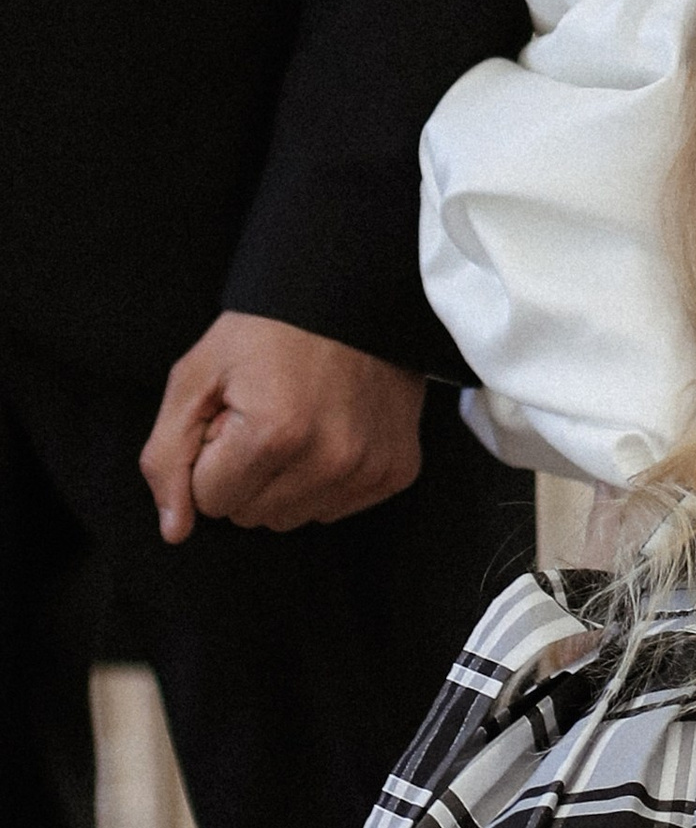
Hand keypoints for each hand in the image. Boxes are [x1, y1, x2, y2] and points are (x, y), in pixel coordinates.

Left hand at [141, 313, 426, 541]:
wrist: (353, 296)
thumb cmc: (268, 331)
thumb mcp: (195, 378)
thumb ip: (167, 458)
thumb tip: (173, 530)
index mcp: (274, 435)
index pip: (210, 502)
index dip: (211, 456)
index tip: (233, 414)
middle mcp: (330, 460)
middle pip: (250, 516)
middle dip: (244, 473)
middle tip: (264, 415)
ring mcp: (369, 469)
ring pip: (292, 518)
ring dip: (283, 481)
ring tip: (297, 422)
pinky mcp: (397, 471)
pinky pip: (334, 508)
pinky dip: (323, 479)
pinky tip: (330, 431)